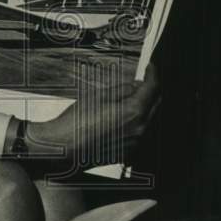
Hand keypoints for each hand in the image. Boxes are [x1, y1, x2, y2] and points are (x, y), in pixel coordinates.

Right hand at [25, 62, 160, 166]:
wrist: (64, 148)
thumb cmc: (76, 124)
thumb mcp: (99, 96)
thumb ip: (122, 89)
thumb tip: (135, 86)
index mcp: (134, 112)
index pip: (153, 88)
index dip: (152, 74)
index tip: (150, 68)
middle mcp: (140, 129)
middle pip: (155, 104)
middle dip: (151, 90)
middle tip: (142, 80)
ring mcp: (135, 142)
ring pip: (148, 119)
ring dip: (144, 106)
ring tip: (128, 98)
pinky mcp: (128, 151)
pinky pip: (139, 132)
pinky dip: (136, 121)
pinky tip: (122, 116)